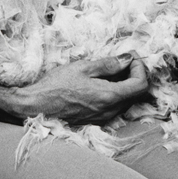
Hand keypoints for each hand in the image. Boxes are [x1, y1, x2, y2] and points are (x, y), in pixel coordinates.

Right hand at [15, 54, 149, 124]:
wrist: (37, 106)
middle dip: (133, 74)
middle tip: (122, 60)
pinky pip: (114, 107)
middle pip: (135, 93)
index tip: (131, 57)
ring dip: (124, 84)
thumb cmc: (57, 85)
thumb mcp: (83, 67)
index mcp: (109, 96)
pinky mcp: (95, 121)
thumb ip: (108, 64)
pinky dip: (114, 93)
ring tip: (110, 70)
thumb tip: (127, 59)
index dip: (140, 68)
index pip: (140, 84)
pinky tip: (100, 83)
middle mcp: (110, 111)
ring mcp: (103, 118)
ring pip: (125, 101)